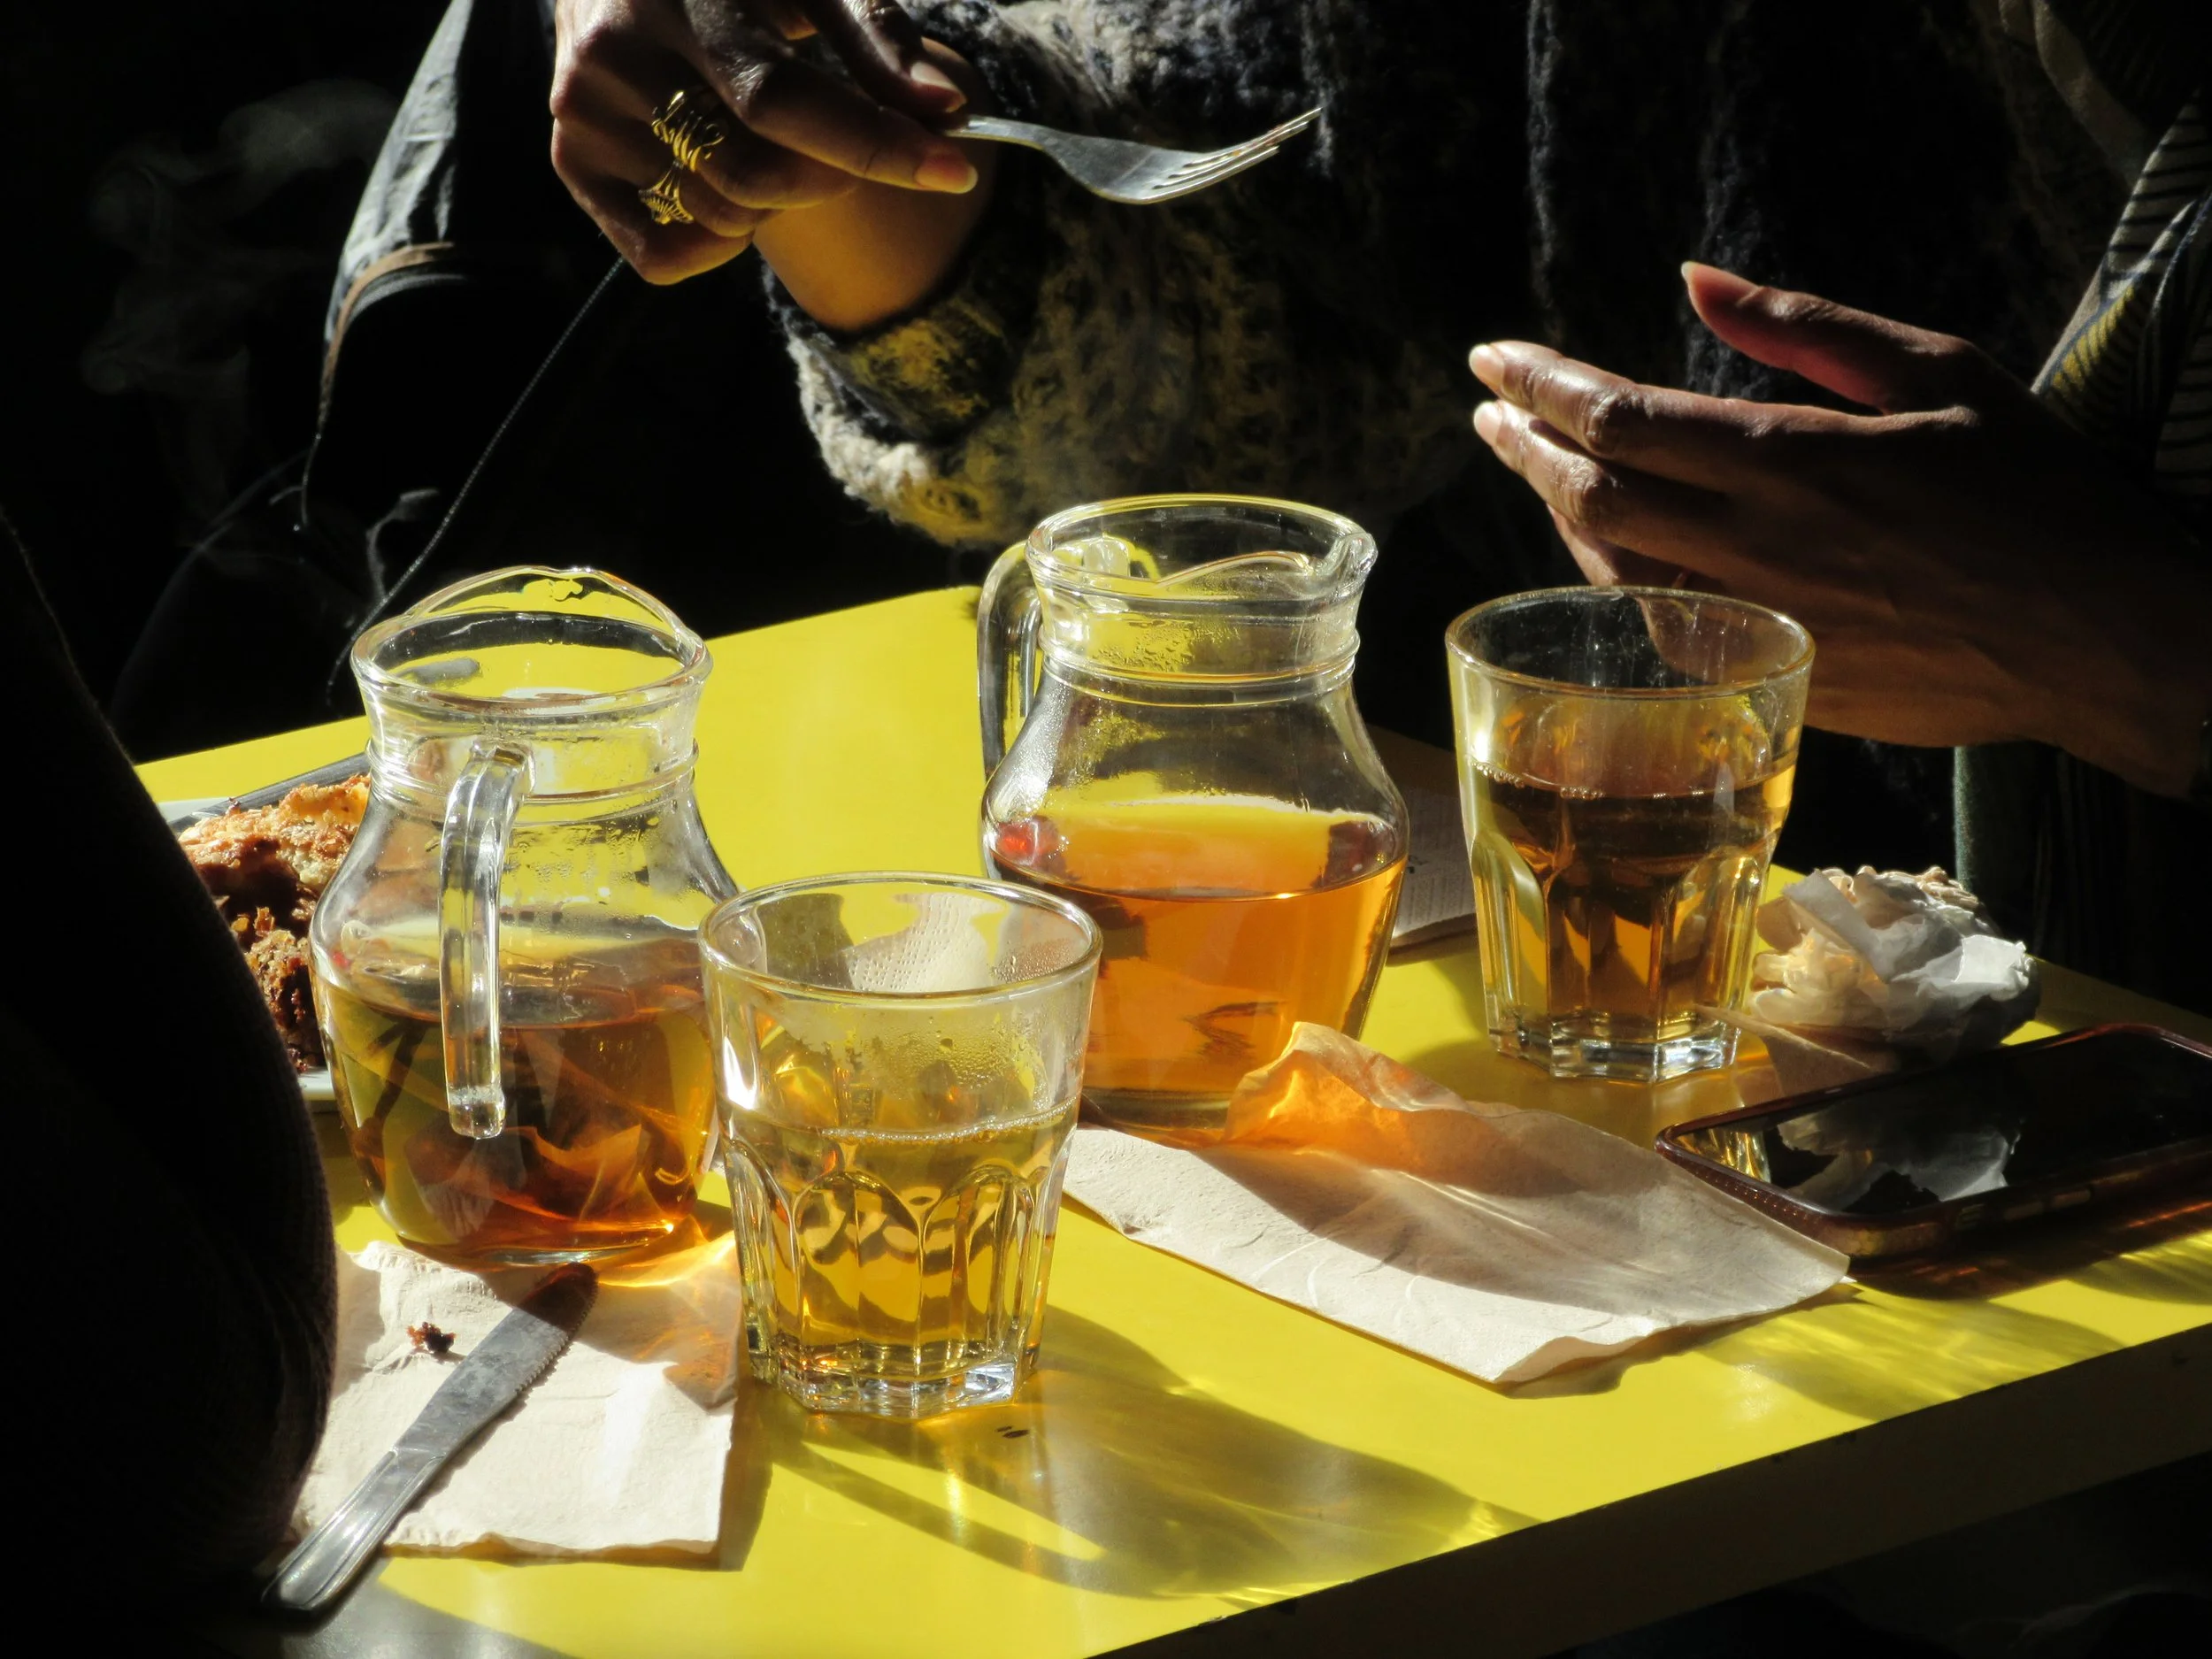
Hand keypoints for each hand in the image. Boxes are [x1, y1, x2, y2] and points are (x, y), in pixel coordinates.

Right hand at [551, 0, 981, 287]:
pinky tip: (729, 186)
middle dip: (830, 177)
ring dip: (774, 204)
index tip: (951, 170)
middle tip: (846, 148)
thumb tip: (947, 113)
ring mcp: (583, 112)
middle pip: (754, 173)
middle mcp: (617, 52)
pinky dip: (717, 243)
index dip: (873, 144)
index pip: (783, 97)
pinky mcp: (570, 159)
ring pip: (716, 215)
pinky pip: (663, 255)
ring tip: (771, 145)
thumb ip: (877, 39)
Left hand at [1469, 264, 2211, 797]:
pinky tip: (1610, 547)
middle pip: (1587, 497)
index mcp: (1789, 459)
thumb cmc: (2031, 490)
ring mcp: (1753, 625)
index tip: (1491, 359)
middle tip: (1489, 411)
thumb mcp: (1936, 371)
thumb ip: (1805, 325)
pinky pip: (1657, 628)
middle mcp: (1753, 547)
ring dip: (1559, 514)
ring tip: (1538, 464)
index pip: (1618, 416)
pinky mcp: (1768, 680)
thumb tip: (1695, 277)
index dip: (1539, 385)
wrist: (2098, 636)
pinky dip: (1614, 579)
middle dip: (1522, 446)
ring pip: (1609, 570)